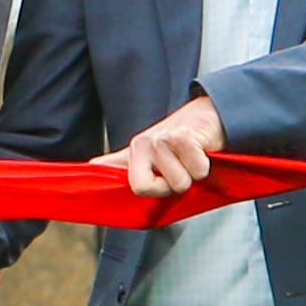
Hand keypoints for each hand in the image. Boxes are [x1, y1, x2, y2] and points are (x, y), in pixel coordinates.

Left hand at [103, 96, 223, 200]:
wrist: (212, 116)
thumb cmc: (184, 142)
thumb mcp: (151, 155)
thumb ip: (122, 163)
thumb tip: (92, 166)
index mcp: (133, 152)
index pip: (123, 181)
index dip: (148, 190)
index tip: (162, 182)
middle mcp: (141, 145)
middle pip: (142, 189)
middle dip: (168, 188)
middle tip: (178, 172)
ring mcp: (160, 140)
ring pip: (177, 183)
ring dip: (191, 175)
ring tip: (192, 158)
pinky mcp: (182, 136)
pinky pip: (195, 170)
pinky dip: (203, 165)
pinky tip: (202, 151)